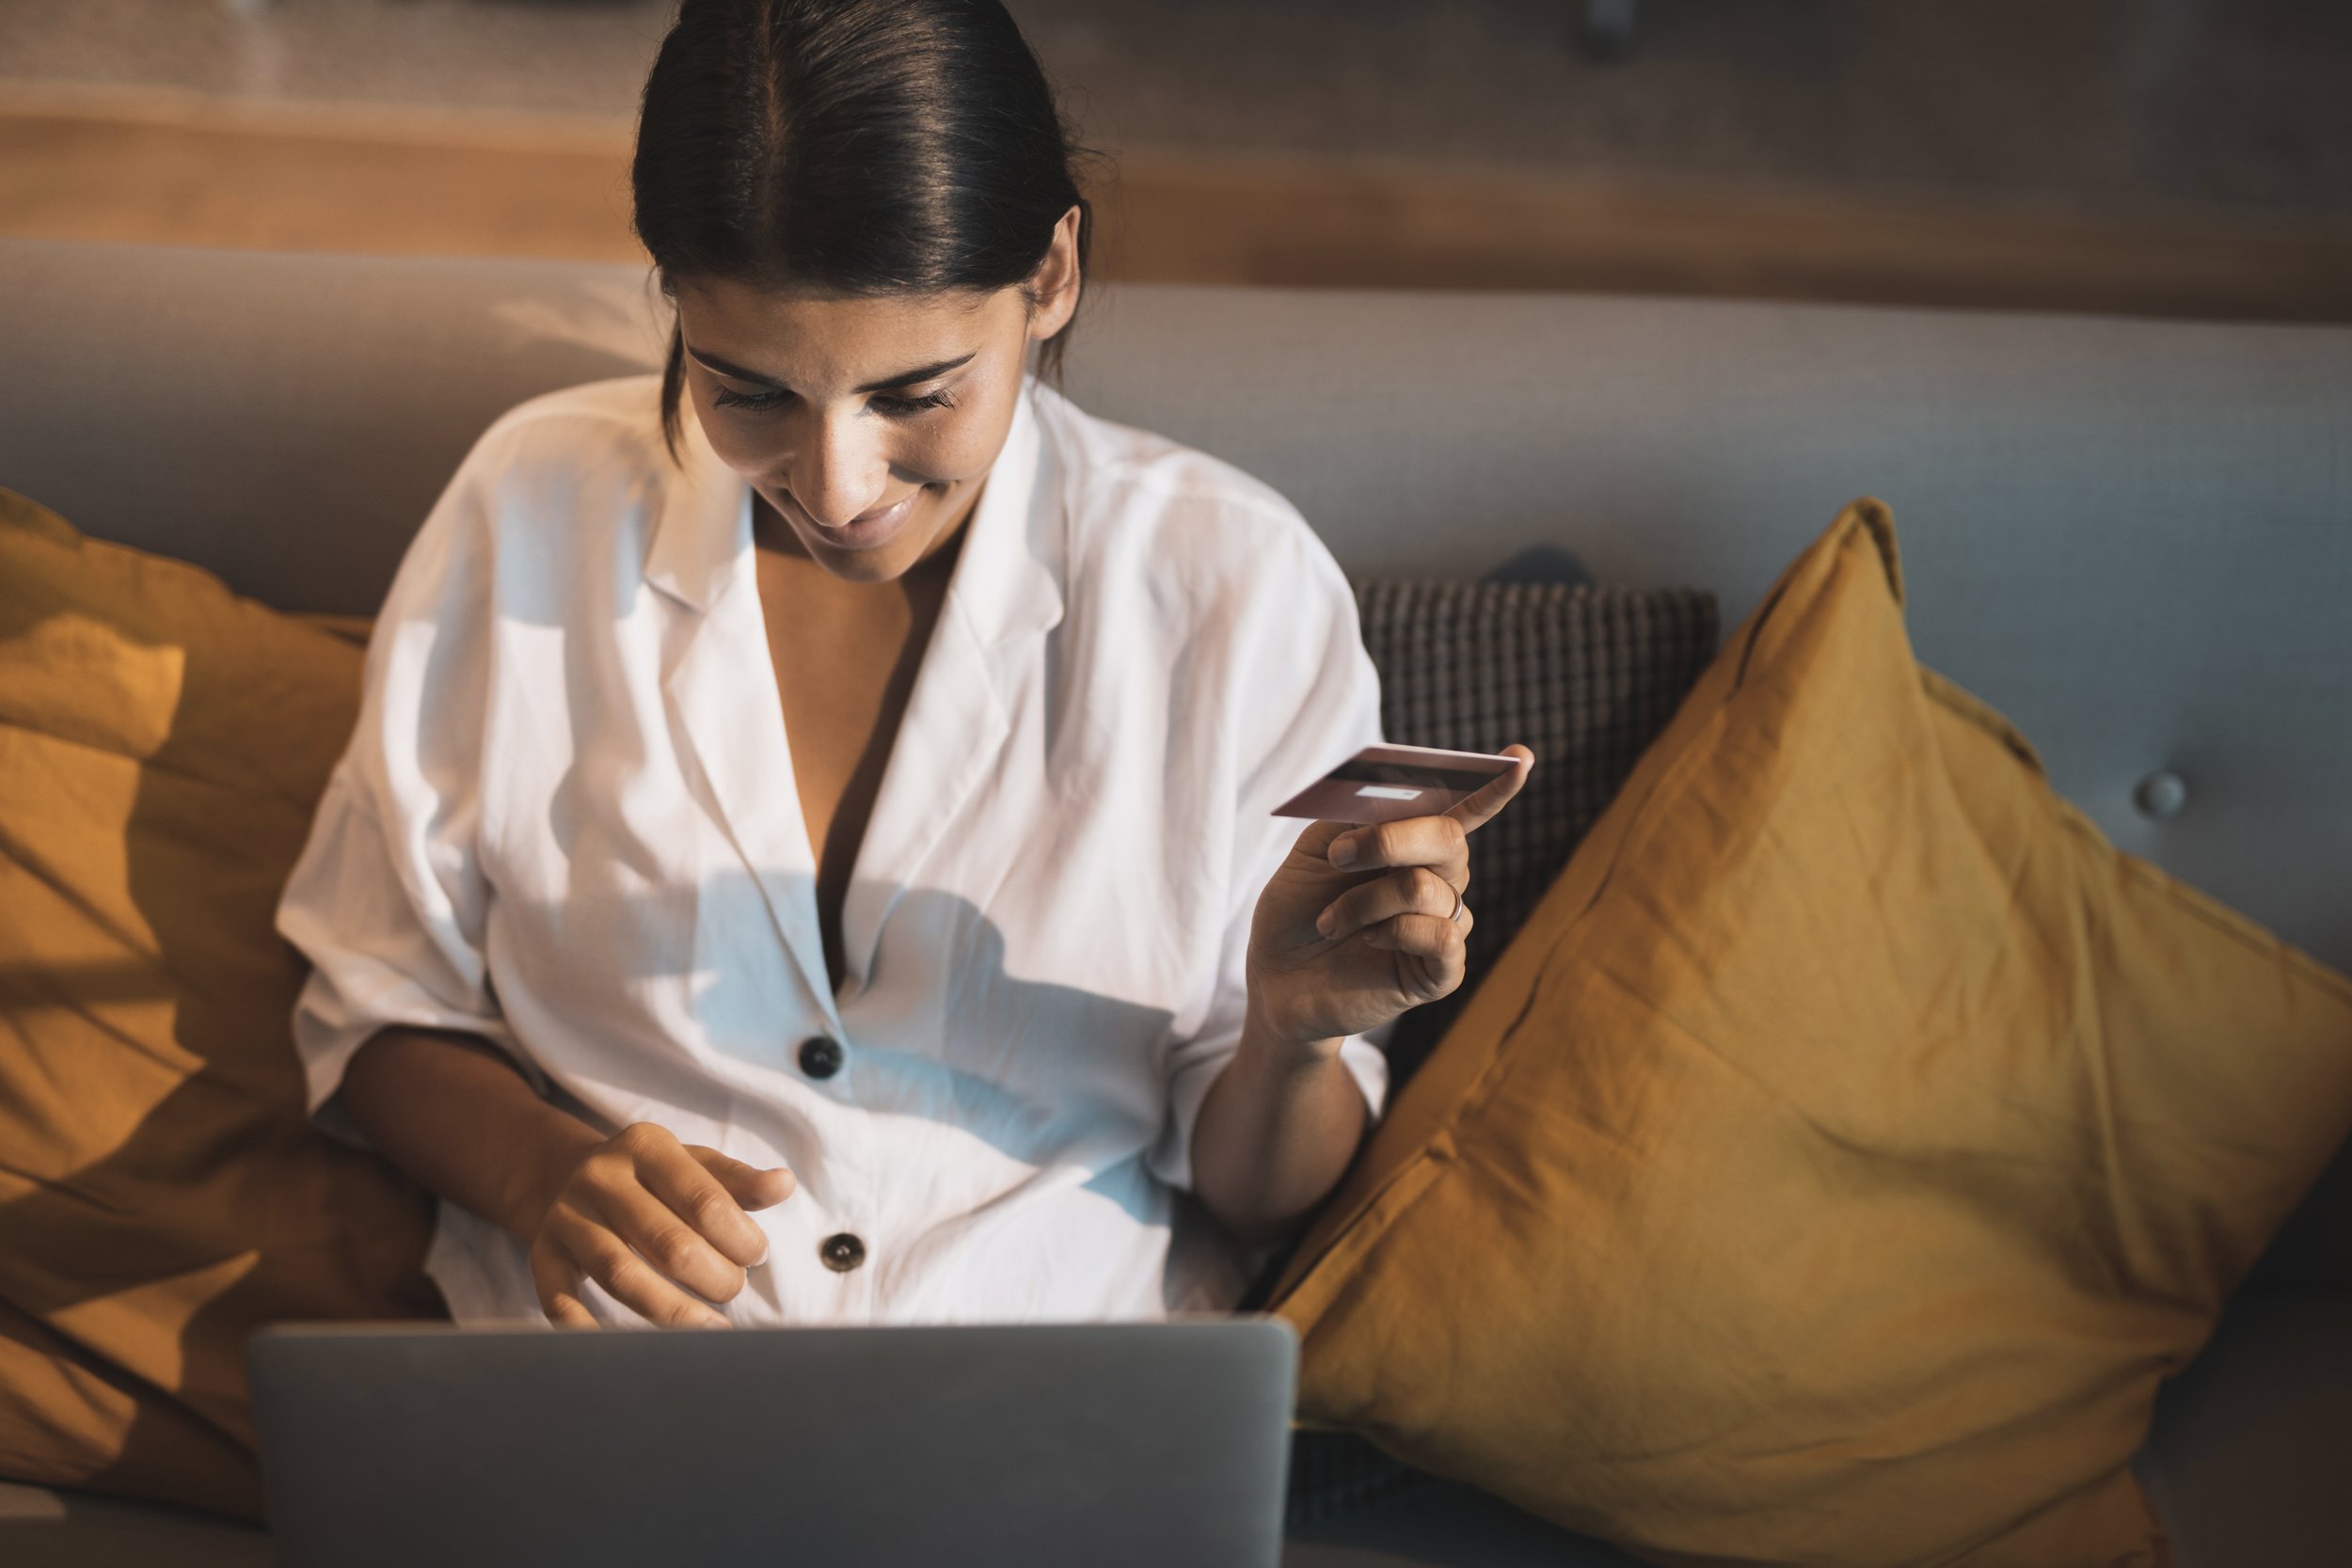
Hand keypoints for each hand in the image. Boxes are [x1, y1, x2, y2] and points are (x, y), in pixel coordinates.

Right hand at [524, 1122, 794, 1328]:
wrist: (568, 1174)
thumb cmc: (652, 1178)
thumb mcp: (694, 1164)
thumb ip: (739, 1181)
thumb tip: (783, 1185)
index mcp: (645, 1145)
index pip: (704, 1201)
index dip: (740, 1238)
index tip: (758, 1257)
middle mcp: (600, 1178)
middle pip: (667, 1242)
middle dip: (714, 1277)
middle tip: (734, 1290)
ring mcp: (567, 1217)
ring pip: (621, 1274)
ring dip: (672, 1310)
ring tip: (709, 1330)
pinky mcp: (543, 1254)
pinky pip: (560, 1299)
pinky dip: (589, 1329)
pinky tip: (629, 1352)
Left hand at [1246, 745, 1532, 1051]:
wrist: (1276, 979)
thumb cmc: (1297, 912)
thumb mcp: (1316, 850)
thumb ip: (1355, 816)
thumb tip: (1394, 796)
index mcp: (1414, 847)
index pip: (1464, 810)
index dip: (1494, 785)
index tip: (1519, 758)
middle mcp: (1439, 881)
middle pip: (1449, 839)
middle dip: (1388, 840)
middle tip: (1338, 856)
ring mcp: (1443, 926)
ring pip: (1428, 889)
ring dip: (1365, 900)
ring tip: (1330, 921)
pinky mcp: (1440, 971)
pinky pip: (1442, 936)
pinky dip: (1394, 932)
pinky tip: (1368, 941)